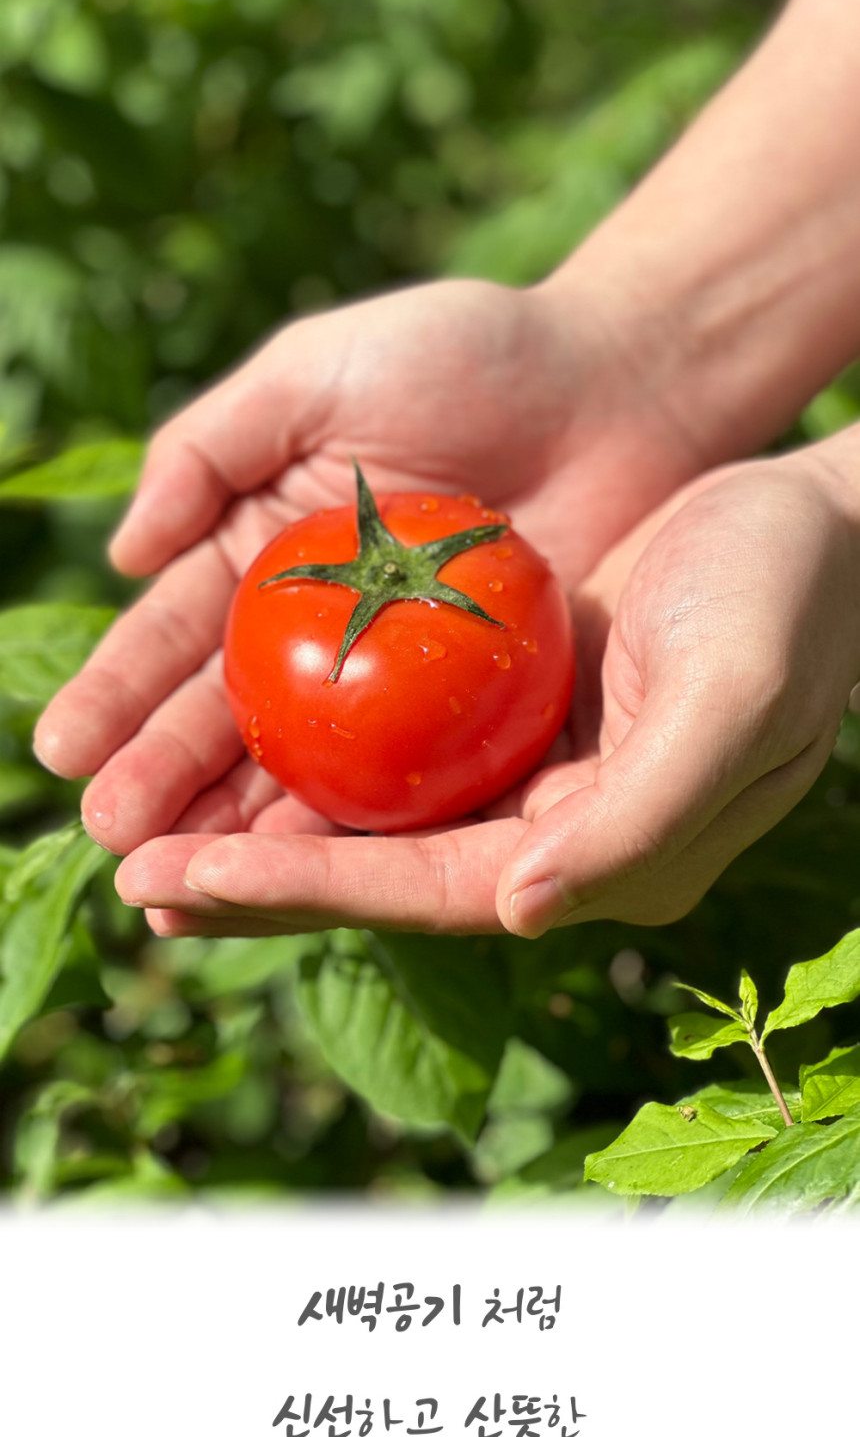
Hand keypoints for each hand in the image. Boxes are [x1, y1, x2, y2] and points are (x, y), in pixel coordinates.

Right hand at [34, 273, 700, 854]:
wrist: (618, 386)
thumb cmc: (469, 354)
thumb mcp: (315, 372)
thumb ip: (208, 449)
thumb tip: (121, 556)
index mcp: (263, 549)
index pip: (173, 634)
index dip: (116, 693)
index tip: (63, 751)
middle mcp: (314, 627)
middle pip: (222, 717)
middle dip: (160, 779)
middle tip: (112, 834)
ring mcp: (389, 680)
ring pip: (297, 764)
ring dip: (232, 824)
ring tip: (174, 876)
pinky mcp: (466, 714)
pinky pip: (397, 778)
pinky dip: (344, 824)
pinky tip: (292, 870)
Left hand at [112, 440, 859, 936]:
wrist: (813, 524)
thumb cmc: (786, 605)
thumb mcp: (729, 704)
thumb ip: (636, 819)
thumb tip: (516, 911)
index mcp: (604, 858)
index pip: (435, 894)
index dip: (312, 893)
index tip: (189, 880)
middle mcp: (554, 836)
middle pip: (384, 874)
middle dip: (257, 882)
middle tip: (130, 875)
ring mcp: (528, 775)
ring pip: (375, 818)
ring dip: (266, 826)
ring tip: (148, 830)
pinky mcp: (511, 713)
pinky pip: (396, 745)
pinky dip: (315, 751)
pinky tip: (235, 738)